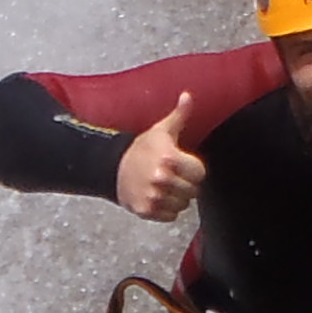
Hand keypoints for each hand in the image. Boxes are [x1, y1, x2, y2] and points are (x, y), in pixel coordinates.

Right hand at [115, 93, 205, 222]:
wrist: (112, 168)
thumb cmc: (141, 149)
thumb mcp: (161, 130)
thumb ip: (179, 115)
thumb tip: (188, 96)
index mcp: (169, 158)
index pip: (200, 174)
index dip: (193, 169)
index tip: (181, 166)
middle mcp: (162, 179)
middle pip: (193, 191)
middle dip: (185, 184)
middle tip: (171, 177)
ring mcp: (153, 196)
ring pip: (183, 205)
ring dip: (176, 198)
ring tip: (164, 187)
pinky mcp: (146, 210)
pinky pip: (170, 216)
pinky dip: (166, 210)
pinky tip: (157, 197)